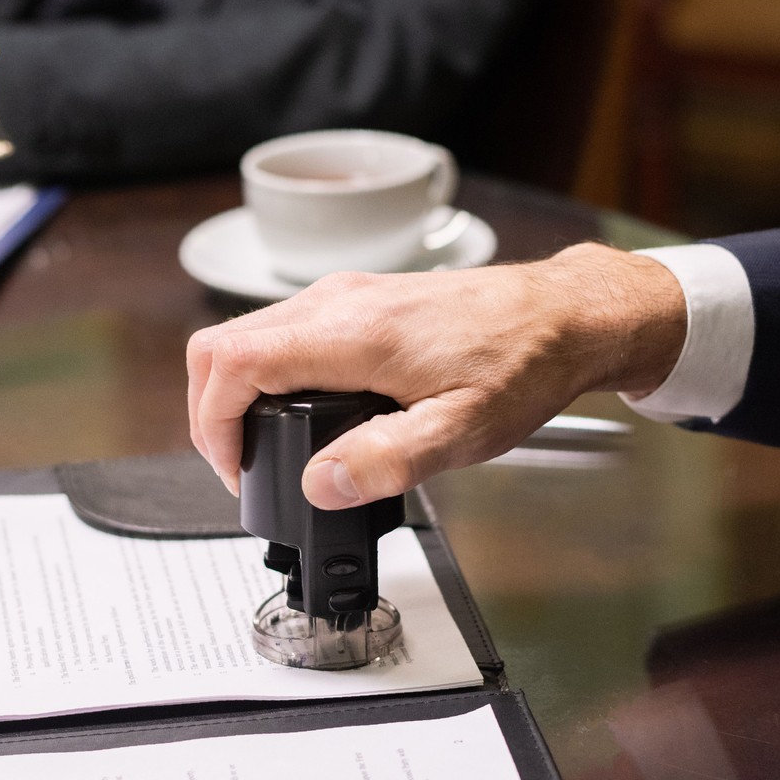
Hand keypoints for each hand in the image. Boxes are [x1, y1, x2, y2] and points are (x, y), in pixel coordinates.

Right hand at [186, 243, 687, 508]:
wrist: (567, 315)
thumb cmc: (524, 363)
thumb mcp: (462, 430)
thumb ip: (386, 460)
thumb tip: (320, 484)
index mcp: (350, 331)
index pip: (231, 363)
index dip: (213, 427)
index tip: (236, 472)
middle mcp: (337, 301)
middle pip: (222, 346)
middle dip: (214, 415)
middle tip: (241, 470)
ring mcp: (345, 294)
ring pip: (249, 335)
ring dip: (239, 395)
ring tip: (266, 450)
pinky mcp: (360, 298)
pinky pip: (284, 331)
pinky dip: (269, 375)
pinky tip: (301, 414)